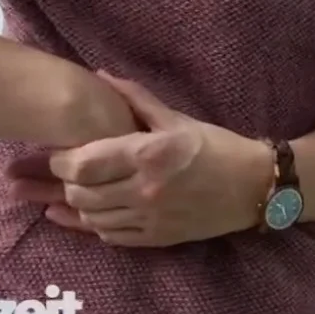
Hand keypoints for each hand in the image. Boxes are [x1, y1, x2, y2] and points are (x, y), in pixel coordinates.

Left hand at [9, 72, 270, 246]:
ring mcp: (150, 218)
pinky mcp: (157, 238)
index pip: (83, 165)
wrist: (255, 185)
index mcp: (148, 155)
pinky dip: (96, 225)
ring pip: (92, 218)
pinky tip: (93, 214)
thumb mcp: (178, 118)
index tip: (59, 153)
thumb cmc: (217, 146)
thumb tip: (101, 75)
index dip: (61, 161)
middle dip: (66, 182)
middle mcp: (145, 190)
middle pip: (81, 193)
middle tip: (67, 171)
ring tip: (78, 190)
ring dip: (79, 205)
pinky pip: (111, 237)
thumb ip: (136, 99)